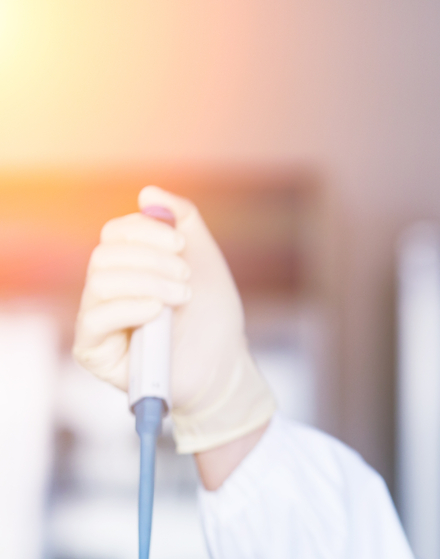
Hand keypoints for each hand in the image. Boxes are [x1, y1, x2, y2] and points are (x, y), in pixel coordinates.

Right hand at [73, 186, 274, 452]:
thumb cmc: (212, 316)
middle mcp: (105, 290)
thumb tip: (148, 192)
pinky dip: (131, 307)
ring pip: (101, 281)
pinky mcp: (93, 350)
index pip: (115, 233)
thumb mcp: (204, 257)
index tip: (182, 245)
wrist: (225, 365)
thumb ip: (183, 219)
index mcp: (127, 266)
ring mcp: (96, 320)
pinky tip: (158, 313)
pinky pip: (96, 317)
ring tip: (182, 299)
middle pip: (105, 254)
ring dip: (150, 283)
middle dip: (153, 260)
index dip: (146, 232)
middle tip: (186, 279)